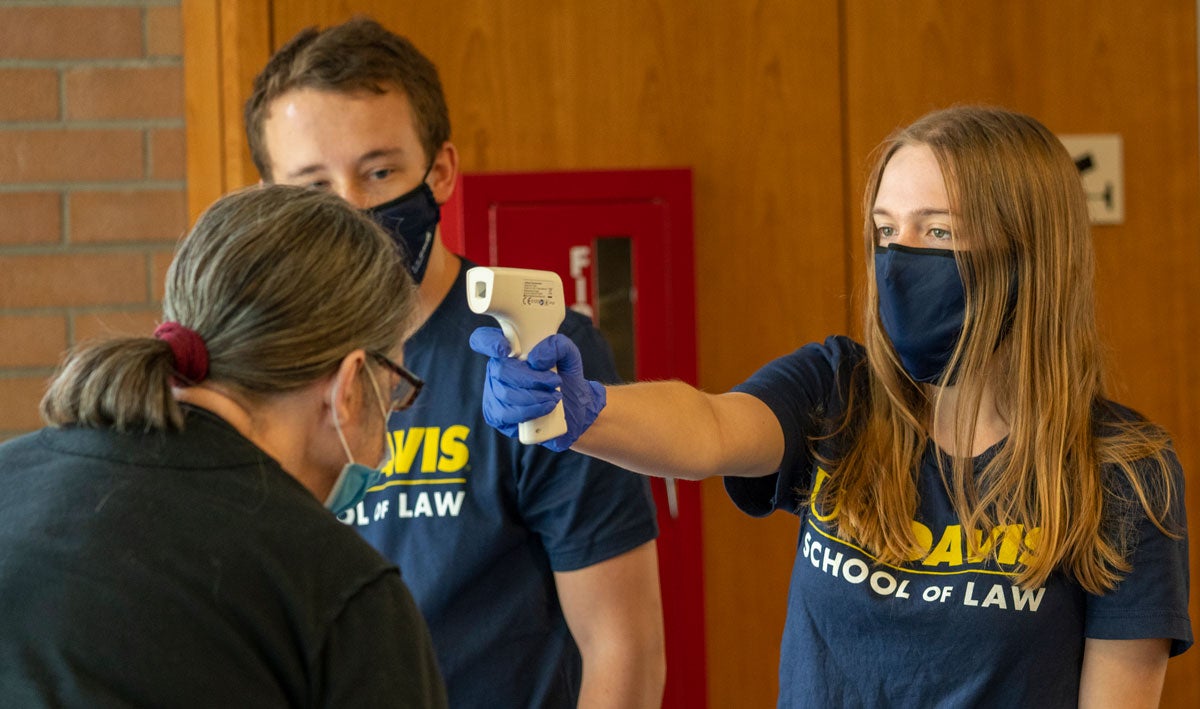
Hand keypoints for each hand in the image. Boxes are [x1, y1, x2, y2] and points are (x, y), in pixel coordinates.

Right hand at [469, 327, 605, 450]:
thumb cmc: (565, 378)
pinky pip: (506, 414)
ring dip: (535, 396)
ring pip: (505, 393)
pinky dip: (530, 411)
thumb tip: (535, 359)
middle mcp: (497, 369)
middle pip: (500, 369)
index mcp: (509, 348)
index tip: (506, 350)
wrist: (573, 408)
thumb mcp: (569, 355)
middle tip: (554, 381)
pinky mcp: (497, 415)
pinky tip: (545, 408)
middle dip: (532, 377)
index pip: (484, 339)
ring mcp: (494, 393)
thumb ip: (557, 346)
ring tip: (554, 396)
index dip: (489, 342)